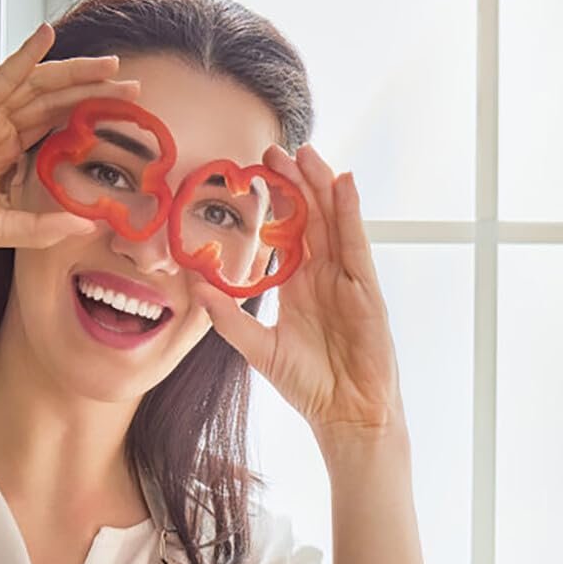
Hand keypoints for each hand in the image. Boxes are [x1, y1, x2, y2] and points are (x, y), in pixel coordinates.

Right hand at [0, 25, 139, 250]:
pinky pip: (4, 75)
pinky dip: (26, 55)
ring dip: (76, 72)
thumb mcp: (1, 228)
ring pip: (41, 86)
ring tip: (111, 64)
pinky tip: (47, 35)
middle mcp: (2, 130)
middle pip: (59, 103)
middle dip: (98, 93)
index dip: (93, 122)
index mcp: (10, 155)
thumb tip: (86, 226)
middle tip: (136, 87)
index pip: (60, 131)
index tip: (128, 121)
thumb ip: (42, 226)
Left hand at [189, 144, 404, 455]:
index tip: (254, 171)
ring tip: (307, 153)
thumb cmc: (309, 385)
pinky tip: (344, 185)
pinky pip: (358, 244)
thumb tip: (195, 287)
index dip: (274, 201)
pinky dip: (352, 213)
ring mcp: (348, 280)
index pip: (287, 232)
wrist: (345, 415)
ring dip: (322, 186)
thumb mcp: (259, 348)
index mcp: (300, 285)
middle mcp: (325, 276)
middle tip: (274, 149)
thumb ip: (228, 318)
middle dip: (296, 182)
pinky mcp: (367, 290)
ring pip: (335, 221)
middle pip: (312, 217)